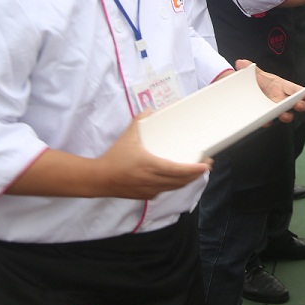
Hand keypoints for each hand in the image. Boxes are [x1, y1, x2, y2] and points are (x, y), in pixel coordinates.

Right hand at [94, 115, 211, 198]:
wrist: (99, 179)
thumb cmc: (114, 157)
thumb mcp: (127, 136)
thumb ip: (140, 120)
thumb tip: (150, 109)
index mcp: (151, 166)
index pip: (178, 170)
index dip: (194, 170)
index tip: (206, 165)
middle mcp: (153, 180)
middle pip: (181, 181)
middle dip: (196, 174)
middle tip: (206, 165)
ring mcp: (150, 190)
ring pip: (174, 188)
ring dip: (187, 181)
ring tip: (196, 172)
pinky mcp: (146, 196)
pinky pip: (165, 191)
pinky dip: (174, 185)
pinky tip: (177, 178)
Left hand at [236, 59, 304, 122]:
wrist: (243, 88)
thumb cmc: (254, 80)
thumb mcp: (253, 72)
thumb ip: (248, 67)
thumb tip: (240, 63)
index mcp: (281, 85)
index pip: (294, 89)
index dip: (303, 92)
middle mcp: (280, 97)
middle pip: (294, 103)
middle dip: (299, 105)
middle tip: (299, 105)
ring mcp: (273, 107)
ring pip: (284, 113)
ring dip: (286, 115)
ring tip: (284, 115)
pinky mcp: (265, 115)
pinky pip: (269, 119)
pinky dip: (268, 121)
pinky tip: (266, 121)